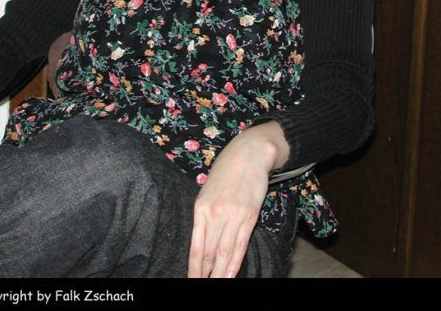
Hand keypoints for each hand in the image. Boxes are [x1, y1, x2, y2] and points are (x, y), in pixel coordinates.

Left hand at [188, 122, 288, 277]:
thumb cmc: (225, 170)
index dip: (194, 267)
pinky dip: (236, 262)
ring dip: (220, 273)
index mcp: (201, 207)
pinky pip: (241, 244)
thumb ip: (204, 213)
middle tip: (202, 287)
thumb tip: (201, 239)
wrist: (249, 153)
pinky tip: (231, 274)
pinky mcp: (250, 215)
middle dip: (206, 274)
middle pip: (210, 252)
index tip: (191, 281)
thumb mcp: (207, 189)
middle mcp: (216, 213)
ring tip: (216, 286)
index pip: (196, 246)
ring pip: (226, 252)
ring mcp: (234, 215)